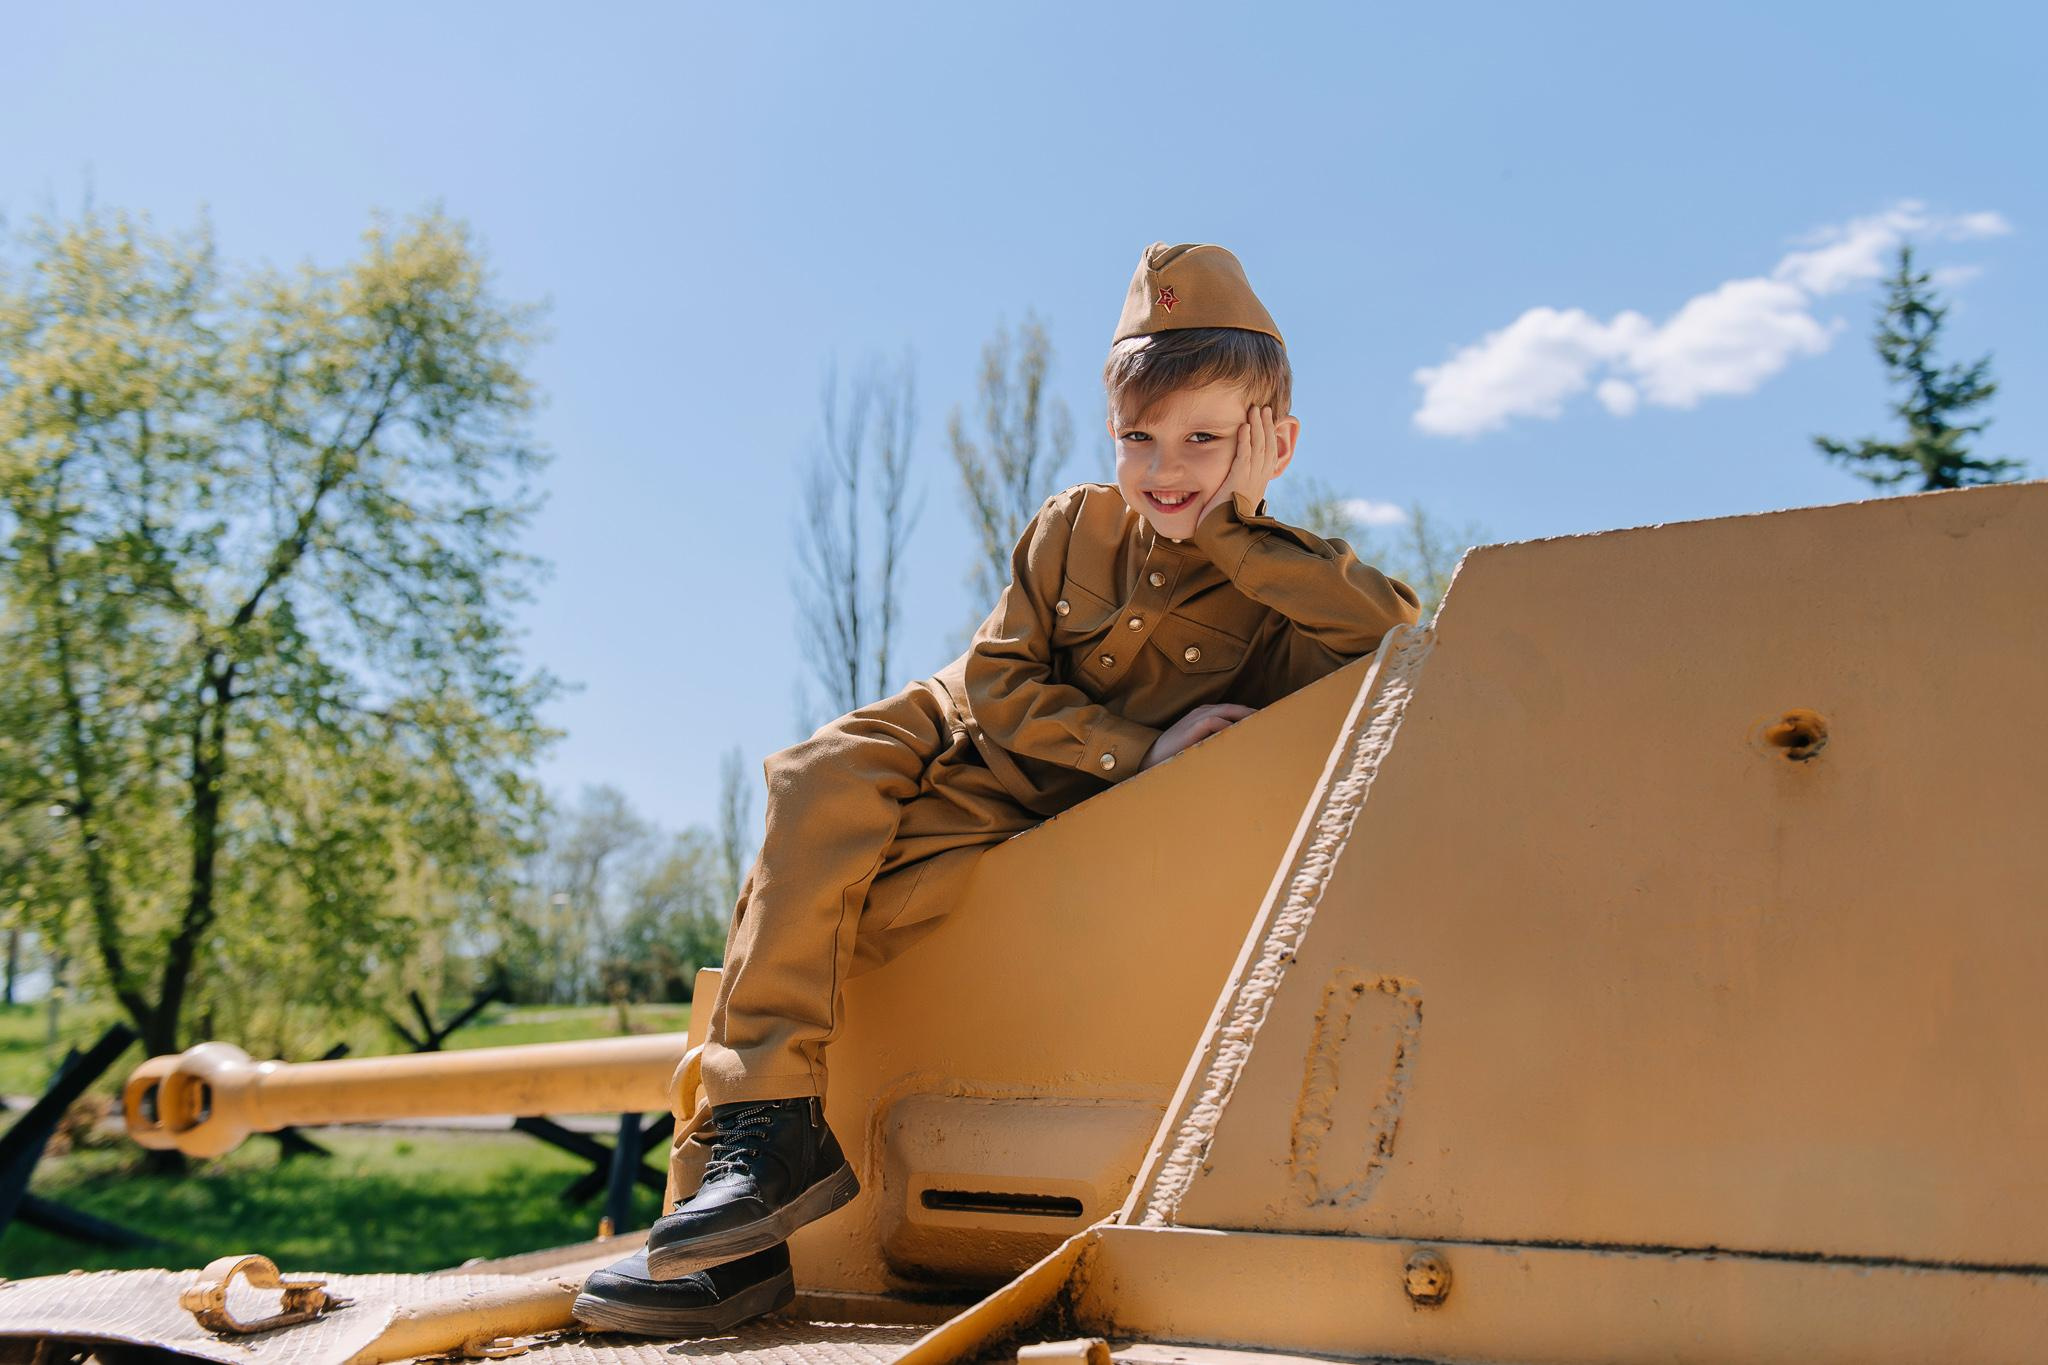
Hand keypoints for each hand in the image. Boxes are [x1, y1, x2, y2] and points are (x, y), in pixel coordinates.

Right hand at [1141, 703, 1255, 769]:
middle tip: (1273, 723)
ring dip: (1245, 718)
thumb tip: (1240, 750)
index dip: (1250, 715)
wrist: (1149, 760)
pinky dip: (1229, 727)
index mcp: (1204, 715)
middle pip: (1234, 708)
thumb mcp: (1200, 745)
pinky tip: (1240, 736)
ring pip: (1227, 711)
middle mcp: (1201, 712)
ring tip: (1262, 727)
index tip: (1266, 724)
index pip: (1232, 710)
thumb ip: (1217, 742)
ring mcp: (1196, 718)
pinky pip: (1215, 722)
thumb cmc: (1176, 755)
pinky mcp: (1191, 728)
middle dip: (1253, 714)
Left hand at [1196, 405, 1281, 529]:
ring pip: (1259, 448)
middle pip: (1268, 447)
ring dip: (1257, 427)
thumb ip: (1238, 486)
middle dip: (1266, 426)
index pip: (1269, 455)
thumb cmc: (1223, 520)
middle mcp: (1259, 481)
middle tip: (1264, 409)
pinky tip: (1244, 427)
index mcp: (1259, 484)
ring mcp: (1250, 481)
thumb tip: (1235, 480)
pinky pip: (1244, 456)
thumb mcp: (1235, 499)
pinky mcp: (1238, 482)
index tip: (1268, 421)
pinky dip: (1245, 440)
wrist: (1223, 536)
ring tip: (1256, 410)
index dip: (1270, 436)